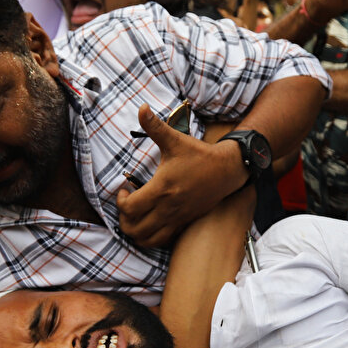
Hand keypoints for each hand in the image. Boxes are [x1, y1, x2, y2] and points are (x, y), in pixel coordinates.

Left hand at [117, 104, 246, 246]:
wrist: (227, 170)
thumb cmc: (199, 155)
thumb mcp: (175, 139)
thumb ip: (155, 126)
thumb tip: (141, 107)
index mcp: (162, 189)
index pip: (130, 208)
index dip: (120, 201)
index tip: (124, 189)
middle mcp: (168, 208)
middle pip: (134, 229)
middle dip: (123, 219)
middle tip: (127, 203)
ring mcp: (177, 218)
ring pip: (147, 239)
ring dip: (135, 231)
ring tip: (136, 215)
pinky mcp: (184, 223)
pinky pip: (162, 241)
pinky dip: (151, 236)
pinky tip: (151, 220)